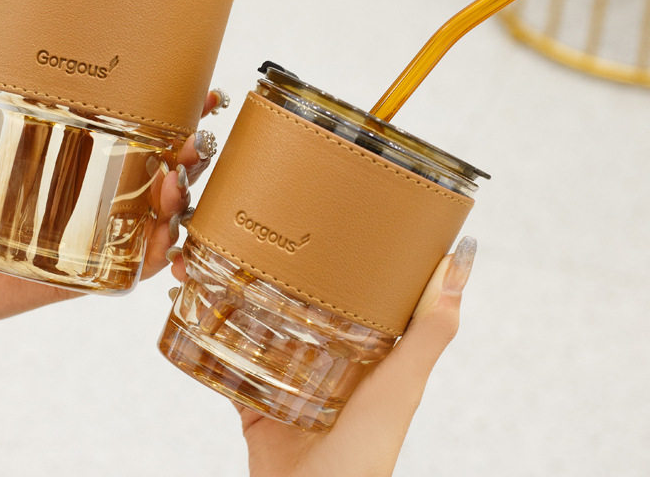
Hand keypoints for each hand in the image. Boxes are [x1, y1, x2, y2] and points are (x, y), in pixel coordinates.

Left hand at [0, 0, 225, 337]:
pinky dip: (161, 253)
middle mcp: (92, 181)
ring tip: (172, 186)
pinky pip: (138, 263)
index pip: (139, 118)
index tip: (201, 93)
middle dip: (190, 151)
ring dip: (181, 198)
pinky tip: (161, 238)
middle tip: (188, 142)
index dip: (178, 107)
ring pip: (160, 211)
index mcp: (73, 141)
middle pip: (163, 163)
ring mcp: (92, 226)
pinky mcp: (86, 270)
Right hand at [170, 236, 475, 476]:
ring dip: (237, 290)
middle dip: (275, 262)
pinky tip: (193, 300)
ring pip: (260, 321)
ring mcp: (289, 376)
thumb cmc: (366, 456)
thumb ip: (429, 330)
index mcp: (365, 347)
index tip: (324, 203)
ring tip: (211, 252)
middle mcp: (327, 355)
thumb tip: (461, 261)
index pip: (356, 283)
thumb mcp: (401, 384)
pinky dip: (211, 332)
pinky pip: (230, 358)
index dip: (342, 246)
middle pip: (299, 297)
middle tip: (251, 221)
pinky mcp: (256, 399)